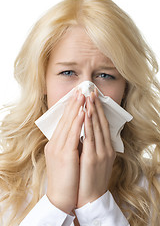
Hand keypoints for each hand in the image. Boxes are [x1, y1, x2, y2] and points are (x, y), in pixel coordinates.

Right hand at [44, 90, 84, 213]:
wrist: (62, 196)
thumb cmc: (68, 176)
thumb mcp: (67, 156)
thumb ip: (71, 143)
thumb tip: (81, 131)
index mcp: (56, 143)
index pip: (64, 121)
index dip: (71, 107)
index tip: (77, 96)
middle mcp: (55, 143)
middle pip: (65, 119)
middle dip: (74, 103)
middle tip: (80, 89)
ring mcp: (59, 148)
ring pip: (68, 123)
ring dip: (76, 108)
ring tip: (82, 95)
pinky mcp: (65, 155)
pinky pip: (72, 134)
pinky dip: (78, 122)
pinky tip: (83, 112)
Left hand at [77, 90, 115, 207]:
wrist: (90, 197)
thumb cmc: (90, 177)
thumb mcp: (96, 158)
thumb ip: (94, 144)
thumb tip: (87, 130)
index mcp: (106, 148)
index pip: (103, 124)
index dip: (98, 110)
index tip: (93, 97)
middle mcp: (106, 148)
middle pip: (101, 123)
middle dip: (96, 106)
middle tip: (91, 91)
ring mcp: (101, 153)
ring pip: (97, 127)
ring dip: (92, 111)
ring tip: (88, 97)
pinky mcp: (93, 158)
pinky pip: (90, 137)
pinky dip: (88, 124)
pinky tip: (85, 113)